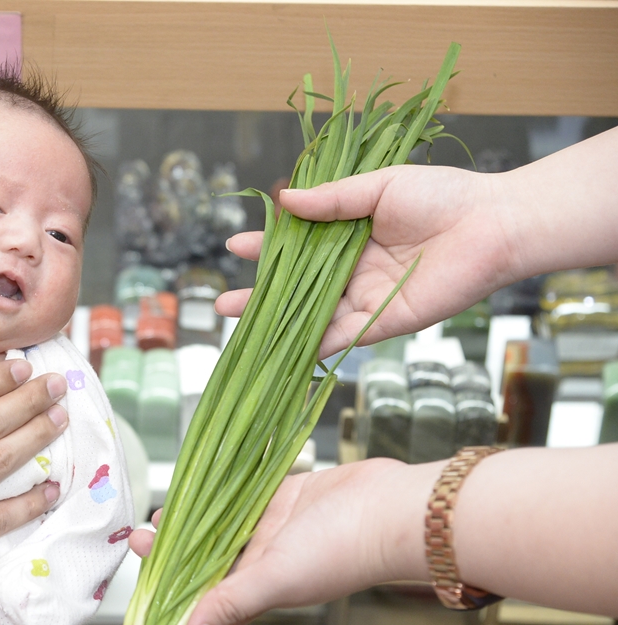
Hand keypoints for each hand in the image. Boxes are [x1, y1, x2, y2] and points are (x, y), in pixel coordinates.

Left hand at [129, 458, 435, 624]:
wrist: (394, 509)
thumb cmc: (341, 551)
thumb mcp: (276, 580)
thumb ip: (231, 605)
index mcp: (256, 585)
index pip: (202, 590)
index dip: (170, 581)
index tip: (141, 565)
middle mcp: (261, 558)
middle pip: (205, 554)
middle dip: (172, 545)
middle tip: (140, 532)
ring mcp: (272, 525)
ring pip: (220, 522)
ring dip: (192, 516)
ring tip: (161, 511)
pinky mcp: (283, 494)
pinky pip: (243, 492)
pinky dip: (221, 488)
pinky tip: (196, 480)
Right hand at [219, 165, 518, 356]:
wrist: (493, 225)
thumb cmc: (445, 196)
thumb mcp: (379, 185)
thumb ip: (332, 199)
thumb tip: (284, 199)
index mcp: (352, 236)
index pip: (298, 246)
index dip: (266, 248)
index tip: (234, 246)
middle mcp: (353, 271)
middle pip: (296, 288)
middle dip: (259, 294)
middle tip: (221, 302)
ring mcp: (365, 299)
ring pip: (310, 315)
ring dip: (274, 321)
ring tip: (236, 321)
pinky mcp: (383, 322)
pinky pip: (339, 336)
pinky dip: (310, 344)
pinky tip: (279, 347)